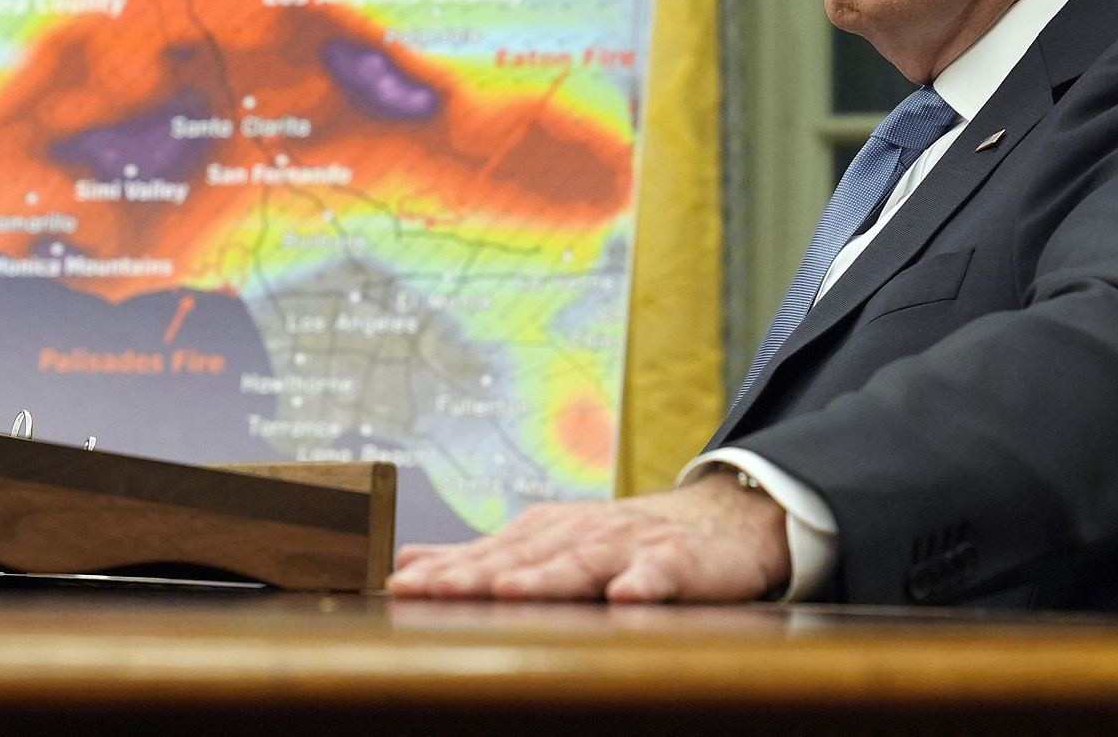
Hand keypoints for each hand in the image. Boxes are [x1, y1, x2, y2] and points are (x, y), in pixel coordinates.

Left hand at [386, 470, 789, 601]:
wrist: (718, 519)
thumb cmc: (622, 540)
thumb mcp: (548, 542)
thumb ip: (481, 556)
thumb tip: (409, 563)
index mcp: (545, 533)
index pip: (488, 554)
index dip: (444, 571)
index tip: (400, 587)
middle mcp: (579, 534)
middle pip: (523, 557)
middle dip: (477, 574)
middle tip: (433, 590)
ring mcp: (627, 546)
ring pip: (581, 563)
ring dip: (546, 576)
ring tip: (509, 591)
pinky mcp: (676, 563)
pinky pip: (658, 575)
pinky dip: (642, 584)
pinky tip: (625, 597)